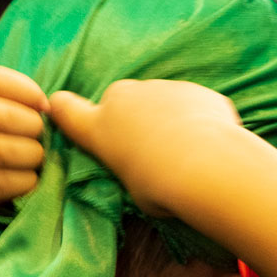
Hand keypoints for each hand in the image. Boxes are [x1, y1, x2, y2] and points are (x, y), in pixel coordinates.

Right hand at [49, 79, 240, 215]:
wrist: (205, 166)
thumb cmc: (160, 188)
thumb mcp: (133, 189)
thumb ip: (131, 167)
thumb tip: (144, 166)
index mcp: (98, 128)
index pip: (66, 109)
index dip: (65, 109)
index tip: (66, 111)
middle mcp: (122, 99)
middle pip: (118, 100)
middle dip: (131, 116)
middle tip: (151, 147)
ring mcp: (158, 88)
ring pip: (157, 99)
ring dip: (166, 116)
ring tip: (188, 149)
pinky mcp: (190, 88)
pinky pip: (190, 102)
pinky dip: (197, 116)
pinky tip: (210, 140)